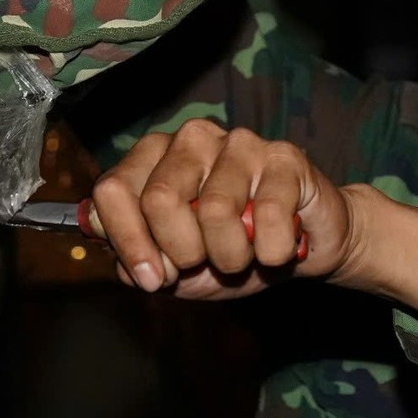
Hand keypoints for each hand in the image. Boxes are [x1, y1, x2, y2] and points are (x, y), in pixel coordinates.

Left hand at [88, 118, 353, 299]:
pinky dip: (272, 253)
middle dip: (181, 252)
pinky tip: (277, 250)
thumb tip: (129, 265)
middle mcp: (192, 139)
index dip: (128, 242)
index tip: (151, 278)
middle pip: (159, 199)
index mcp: (154, 158)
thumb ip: (143, 264)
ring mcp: (239, 143)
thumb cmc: (234, 249)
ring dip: (231, 257)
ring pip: (215, 211)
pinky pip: (268, 215)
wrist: (305, 246)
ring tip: (245, 257)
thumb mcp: (179, 269)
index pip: (112, 190)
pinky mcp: (284, 157)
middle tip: (204, 263)